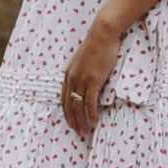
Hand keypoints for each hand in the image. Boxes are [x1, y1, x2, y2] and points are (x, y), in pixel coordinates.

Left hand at [62, 20, 120, 138]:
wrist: (102, 34)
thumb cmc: (97, 45)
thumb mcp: (85, 61)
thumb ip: (83, 73)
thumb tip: (88, 84)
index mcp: (68, 74)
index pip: (64, 99)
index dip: (67, 113)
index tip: (71, 123)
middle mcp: (72, 78)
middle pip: (70, 105)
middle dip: (73, 121)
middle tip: (78, 133)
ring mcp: (82, 79)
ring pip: (79, 106)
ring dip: (82, 121)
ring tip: (86, 131)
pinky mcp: (93, 80)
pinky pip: (90, 101)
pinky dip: (92, 113)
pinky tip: (94, 120)